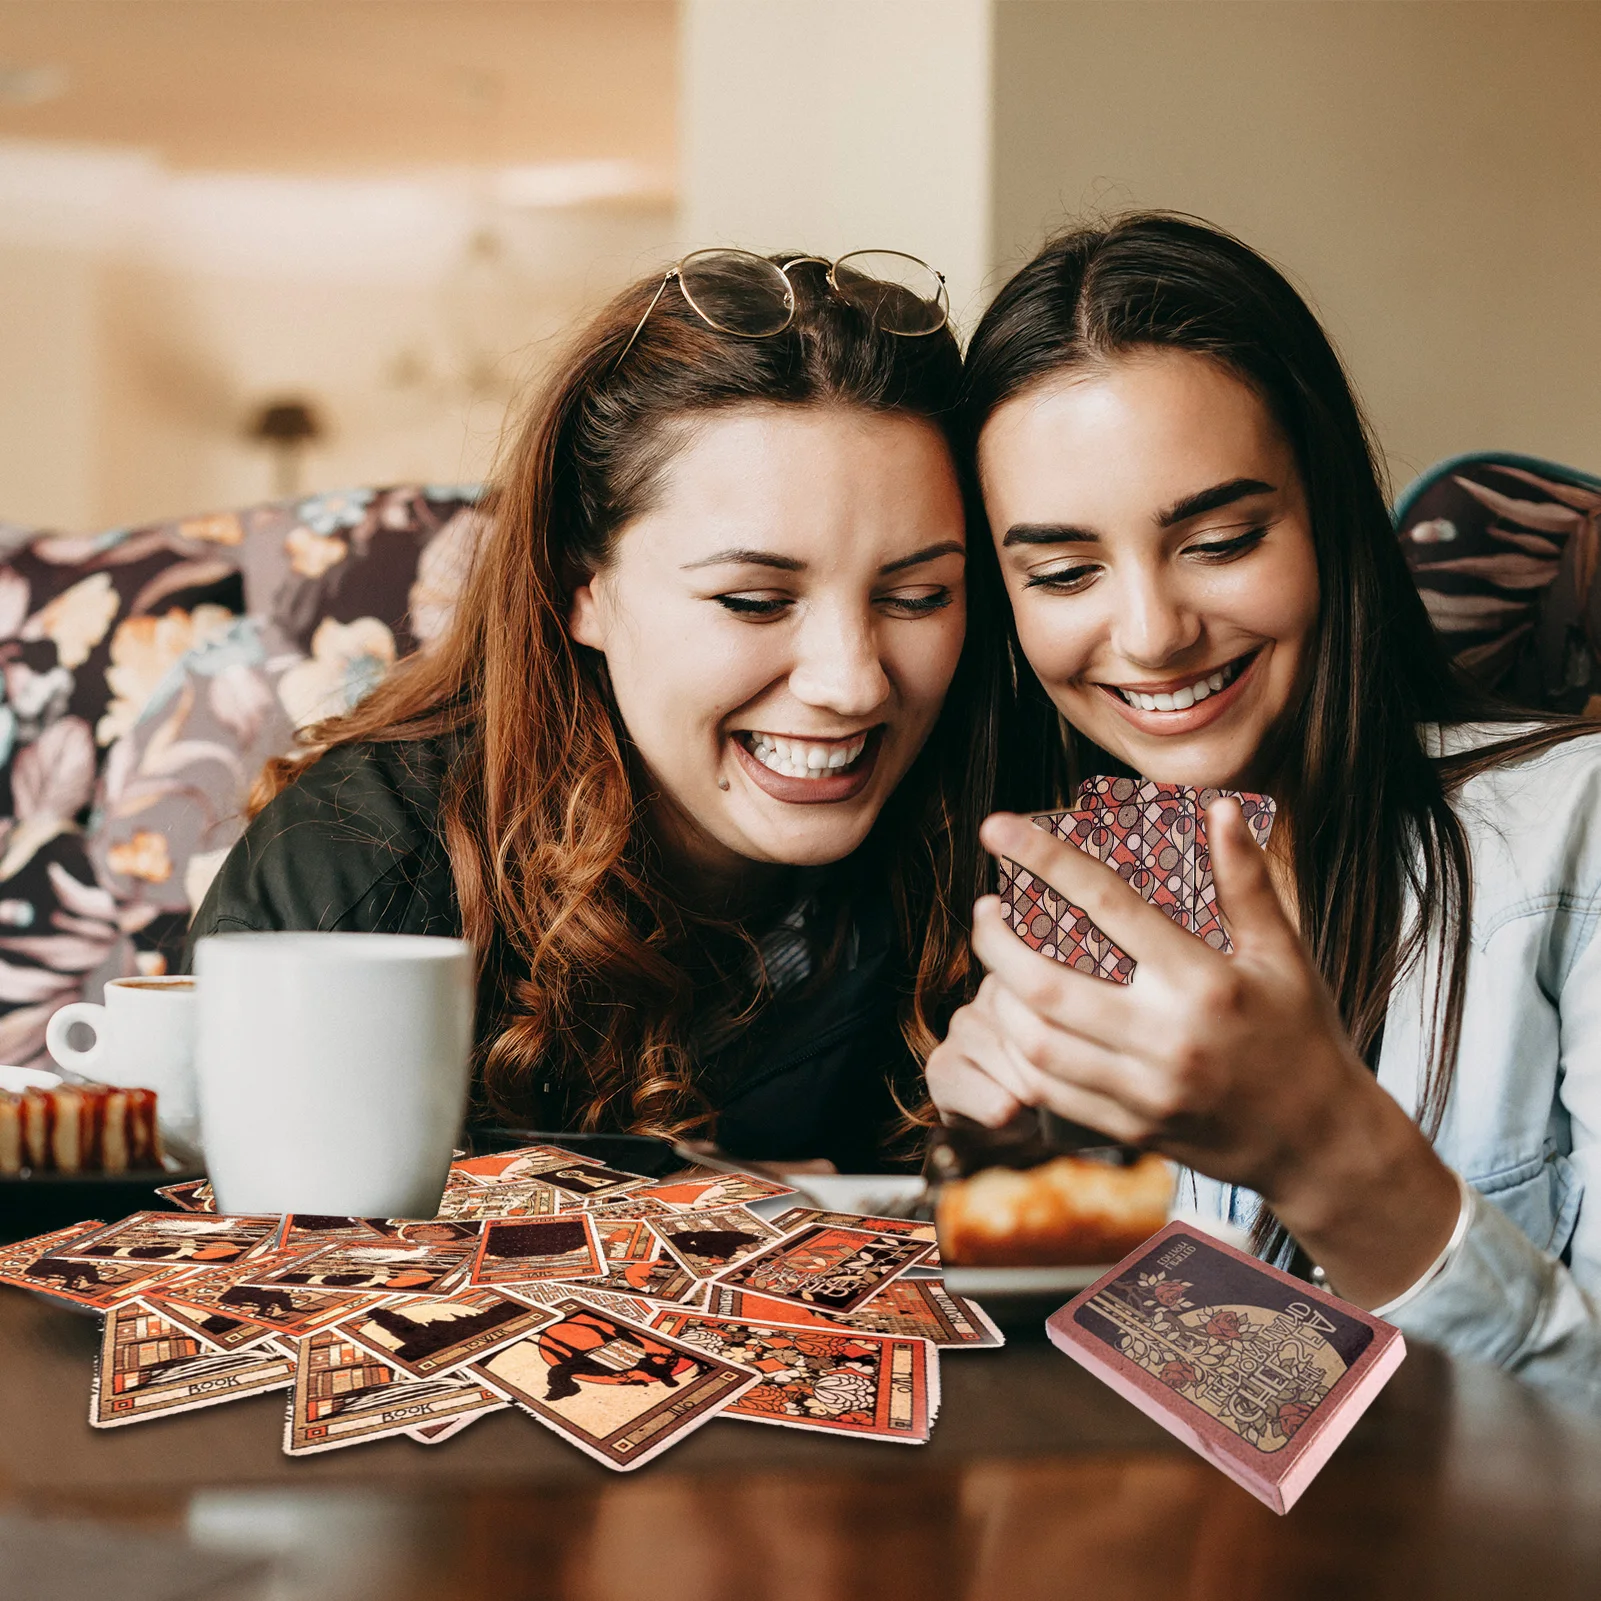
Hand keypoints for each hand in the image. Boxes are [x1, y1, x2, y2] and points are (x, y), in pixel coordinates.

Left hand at [931, 798, 1461, 1305]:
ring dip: (998, 997)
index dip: (1043, 859)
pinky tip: (1014, 1018)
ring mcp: (1145, 1090)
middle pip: (1046, 983)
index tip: (997, 827)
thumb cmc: (1300, 1034)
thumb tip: (1220, 808)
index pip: (1107, 903)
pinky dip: (1017, 1051)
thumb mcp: (1284, 953)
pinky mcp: (1130, 1127)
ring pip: (1035, 1043)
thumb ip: (1246, 882)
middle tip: (983, 908)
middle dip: (995, 941)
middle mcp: (1168, 1037)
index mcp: (1204, 982)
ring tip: (994, 962)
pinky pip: (1048, 1090)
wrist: (1319, 1142)